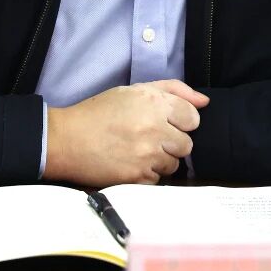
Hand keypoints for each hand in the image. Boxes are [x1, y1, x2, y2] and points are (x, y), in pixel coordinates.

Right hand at [44, 80, 209, 187]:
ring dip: (160, 160)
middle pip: (186, 144)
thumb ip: (173, 90)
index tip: (166, 124)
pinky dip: (146, 175)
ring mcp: (147, 154)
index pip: (193, 117)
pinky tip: (130, 164)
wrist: (66, 140)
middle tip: (150, 139)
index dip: (181, 122)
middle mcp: (154, 127)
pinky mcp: (137, 177)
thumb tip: (204, 102)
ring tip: (137, 152)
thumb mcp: (133, 91)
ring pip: (174, 164)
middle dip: (172, 143)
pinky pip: (157, 180)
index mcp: (153, 102)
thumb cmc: (99, 112)